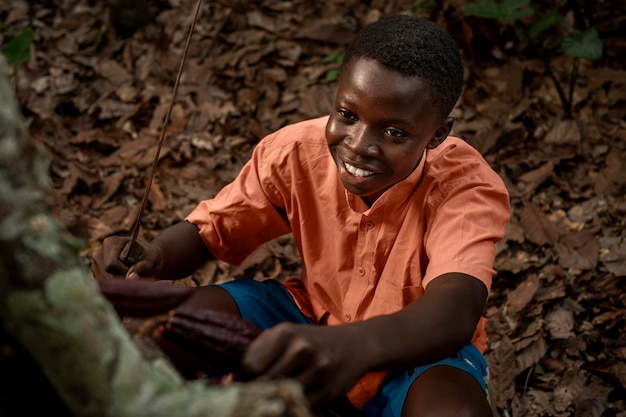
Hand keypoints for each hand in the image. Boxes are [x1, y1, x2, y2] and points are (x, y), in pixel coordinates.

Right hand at [91, 235, 162, 279]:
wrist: (145, 260)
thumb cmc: (148, 257)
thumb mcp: (150, 259)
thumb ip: (142, 267)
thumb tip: (130, 278)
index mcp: (110, 243)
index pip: (111, 265)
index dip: (125, 271)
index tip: (135, 268)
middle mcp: (98, 253)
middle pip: (106, 275)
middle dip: (122, 278)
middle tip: (134, 273)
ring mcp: (95, 265)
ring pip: (104, 282)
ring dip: (119, 282)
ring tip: (128, 274)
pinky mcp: (95, 275)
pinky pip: (103, 287)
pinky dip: (115, 286)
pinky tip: (122, 279)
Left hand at [240, 322, 367, 407]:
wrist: (355, 344)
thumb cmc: (311, 341)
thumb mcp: (286, 335)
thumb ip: (261, 351)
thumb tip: (232, 377)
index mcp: (284, 332)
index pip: (249, 365)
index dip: (245, 376)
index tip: (247, 379)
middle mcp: (301, 349)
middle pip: (264, 382)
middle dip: (260, 387)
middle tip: (264, 386)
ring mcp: (317, 370)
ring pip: (281, 394)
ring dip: (278, 395)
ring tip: (284, 387)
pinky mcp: (328, 390)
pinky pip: (299, 405)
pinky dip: (294, 402)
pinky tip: (299, 392)